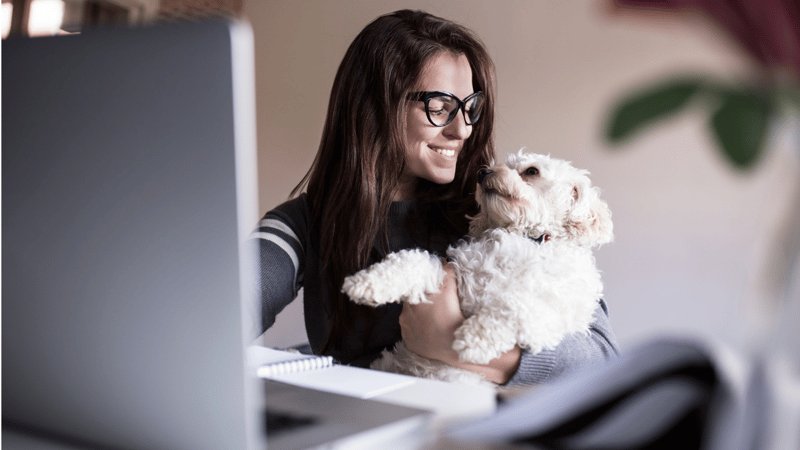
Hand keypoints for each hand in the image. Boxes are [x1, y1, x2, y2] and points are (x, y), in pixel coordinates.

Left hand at [398, 262, 521, 383]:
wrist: (452, 346)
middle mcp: (405, 316)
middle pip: (413, 304)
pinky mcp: (411, 344)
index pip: (414, 290)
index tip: (431, 292)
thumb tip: (446, 263)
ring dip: (421, 318)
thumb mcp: (450, 290)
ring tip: (436, 320)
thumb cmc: (451, 318)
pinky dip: (421, 332)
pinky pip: (413, 335)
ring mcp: (407, 331)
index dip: (422, 289)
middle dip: (423, 303)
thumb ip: (447, 273)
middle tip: (437, 306)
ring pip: (412, 320)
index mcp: (411, 301)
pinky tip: (432, 332)